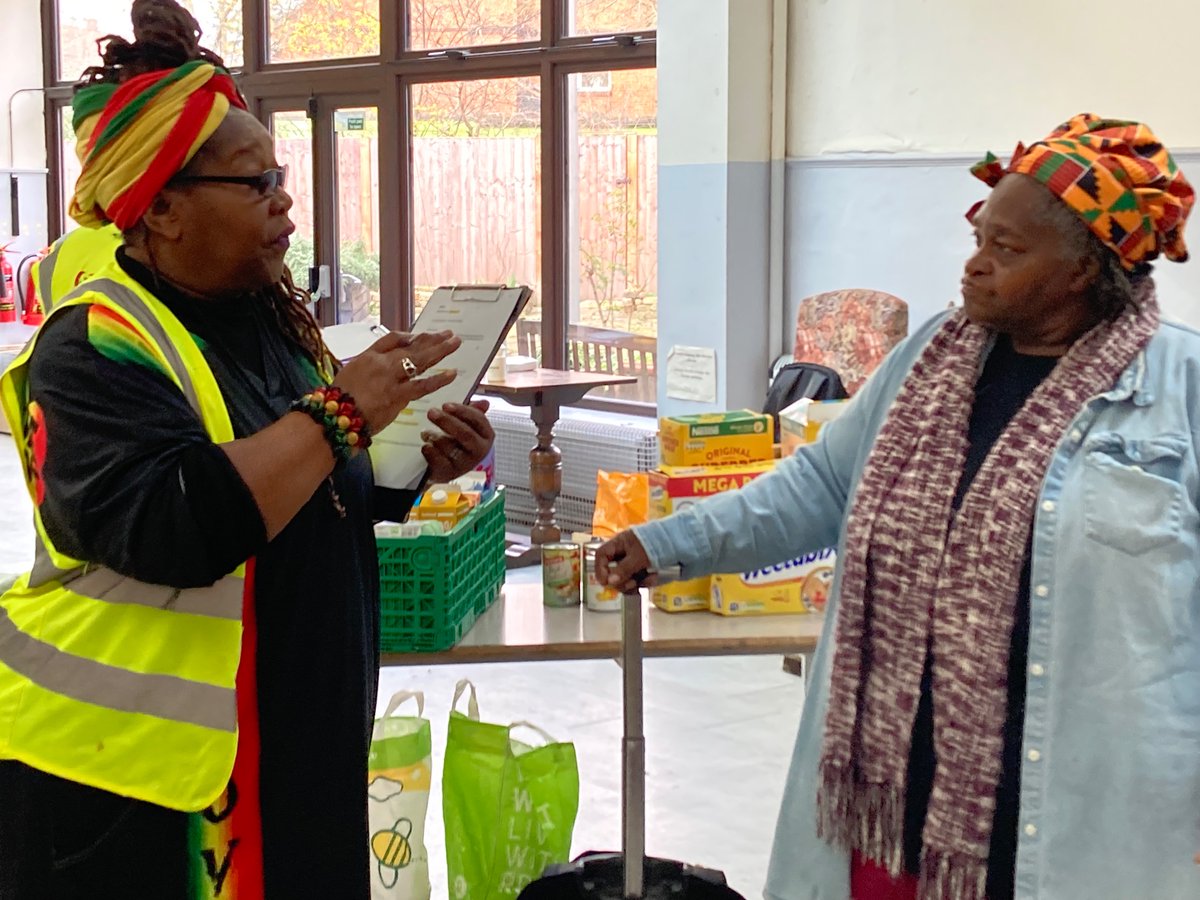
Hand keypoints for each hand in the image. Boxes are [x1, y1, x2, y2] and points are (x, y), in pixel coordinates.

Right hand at [334, 331, 460, 432]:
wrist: (334, 418)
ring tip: (455, 343)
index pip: (392, 339)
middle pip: (411, 346)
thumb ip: (369, 370)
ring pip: (419, 360)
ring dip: (439, 351)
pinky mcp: (397, 396)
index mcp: (368, 356)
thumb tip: (388, 373)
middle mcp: (381, 363)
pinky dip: (438, 380)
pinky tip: (452, 374)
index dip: (410, 337)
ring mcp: (390, 378)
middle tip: (448, 334)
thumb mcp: (349, 375)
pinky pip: (422, 385)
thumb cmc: (337, 401)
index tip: (421, 337)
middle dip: (431, 339)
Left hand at [422, 399, 494, 481]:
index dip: (462, 411)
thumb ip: (473, 411)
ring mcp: (465, 464)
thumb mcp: (467, 425)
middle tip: (431, 413)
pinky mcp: (450, 474)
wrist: (448, 467)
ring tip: (426, 433)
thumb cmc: (458, 442)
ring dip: (434, 436)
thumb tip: (484, 403)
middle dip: (447, 421)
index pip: (479, 420)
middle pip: (465, 434)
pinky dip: (430, 451)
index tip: (446, 405)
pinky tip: (426, 446)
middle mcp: (479, 451)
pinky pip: (438, 460)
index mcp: (486, 435)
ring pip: (448, 446)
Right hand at [594, 530, 653, 592]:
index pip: (601, 555)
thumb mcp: (639, 556)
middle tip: (630, 584)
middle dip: (620, 581)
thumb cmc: (657, 544)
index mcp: (619, 543)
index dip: (600, 569)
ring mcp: (633, 563)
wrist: (680, 543)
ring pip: (624, 580)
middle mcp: (624, 554)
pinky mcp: (643, 571)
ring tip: (646, 579)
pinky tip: (653, 578)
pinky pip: (637, 582)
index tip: (605, 582)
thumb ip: (624, 569)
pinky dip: (644, 583)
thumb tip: (609, 582)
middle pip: (612, 571)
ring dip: (633, 584)